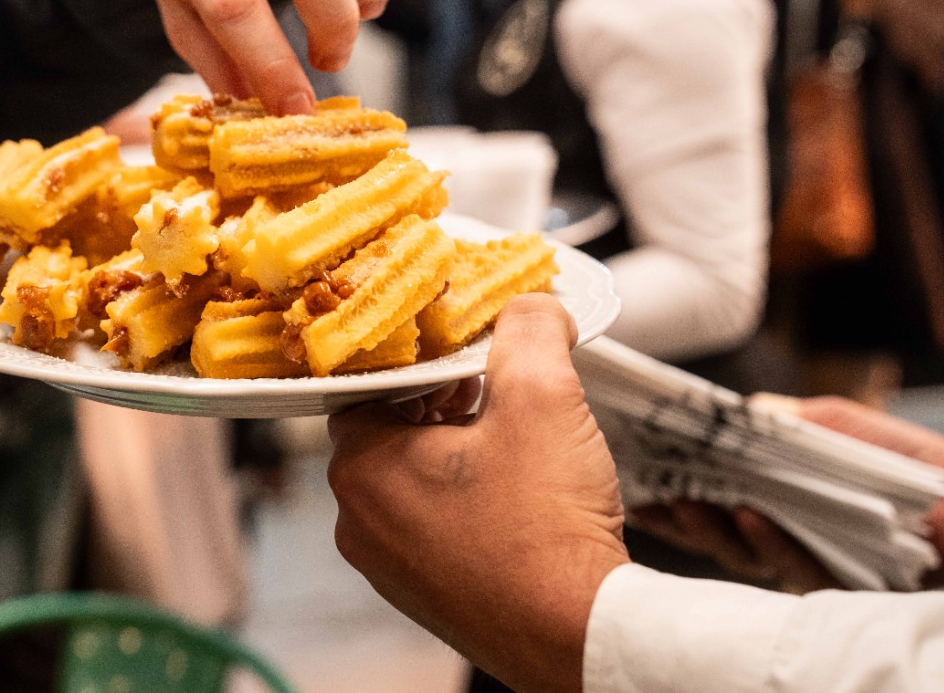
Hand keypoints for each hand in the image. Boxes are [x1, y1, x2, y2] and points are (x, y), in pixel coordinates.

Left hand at [327, 295, 627, 692]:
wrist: (582, 635)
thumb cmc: (547, 532)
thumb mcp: (543, 395)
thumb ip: (529, 329)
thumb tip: (530, 307)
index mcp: (362, 469)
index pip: (370, 384)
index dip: (425, 359)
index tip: (467, 350)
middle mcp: (361, 523)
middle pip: (392, 428)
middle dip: (448, 401)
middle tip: (501, 390)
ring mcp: (392, 566)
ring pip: (416, 478)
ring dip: (462, 450)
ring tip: (519, 440)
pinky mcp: (429, 594)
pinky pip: (437, 524)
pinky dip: (472, 498)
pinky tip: (521, 492)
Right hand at [631, 395, 943, 592]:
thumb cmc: (892, 455)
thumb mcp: (824, 420)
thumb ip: (773, 417)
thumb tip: (724, 411)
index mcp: (767, 496)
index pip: (704, 498)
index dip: (667, 490)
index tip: (634, 476)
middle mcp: (776, 534)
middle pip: (711, 533)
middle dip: (676, 516)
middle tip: (647, 495)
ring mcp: (802, 560)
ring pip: (743, 555)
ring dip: (714, 528)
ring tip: (691, 500)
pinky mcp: (834, 584)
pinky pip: (793, 569)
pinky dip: (770, 543)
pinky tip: (754, 518)